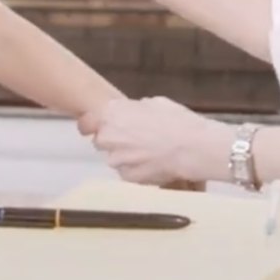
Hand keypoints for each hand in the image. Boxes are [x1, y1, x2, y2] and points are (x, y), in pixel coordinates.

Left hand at [78, 97, 230, 186]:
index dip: (92, 126)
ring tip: (150, 152)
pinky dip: (137, 170)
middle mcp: (109, 136)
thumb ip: (134, 109)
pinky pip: (127, 173)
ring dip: (127, 157)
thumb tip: (131, 113)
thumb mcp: (154, 103)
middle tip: (136, 139)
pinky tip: (154, 163)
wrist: (194, 147)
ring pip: (115, 159)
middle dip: (114, 141)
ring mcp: (117, 159)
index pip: (86, 123)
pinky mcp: (128, 176)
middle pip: (101, 142)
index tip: (98, 128)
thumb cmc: (177, 122)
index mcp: (113, 114)